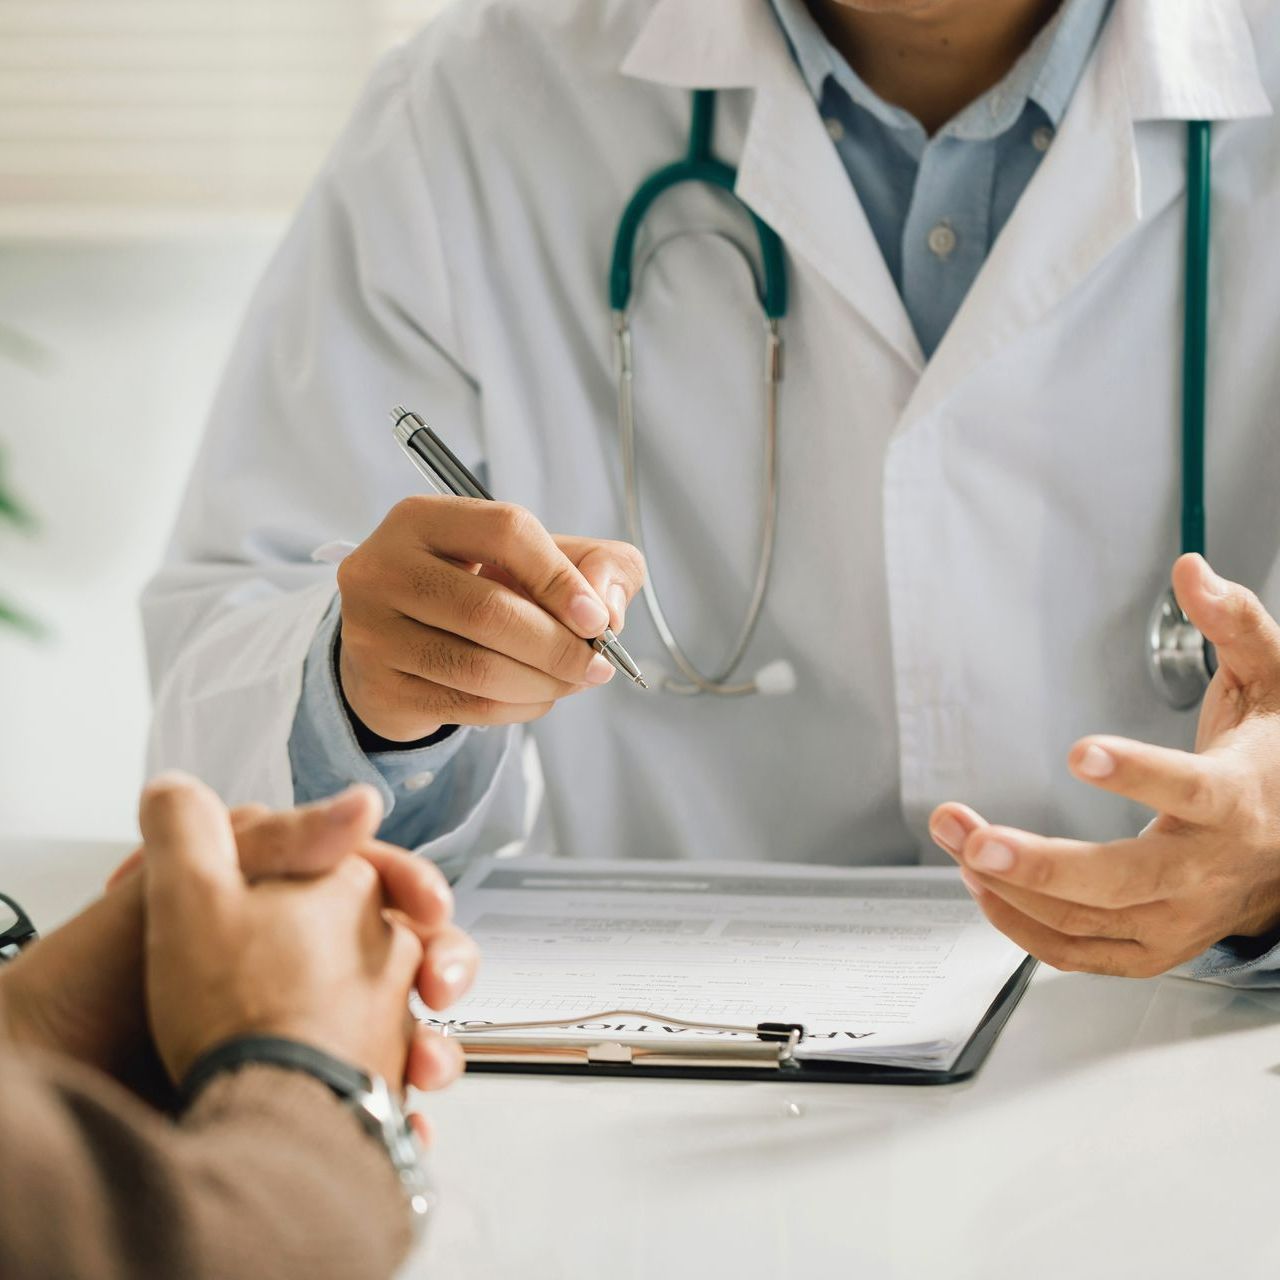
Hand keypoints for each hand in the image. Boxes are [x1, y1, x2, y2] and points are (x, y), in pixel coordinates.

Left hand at [2, 787, 475, 1096]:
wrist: (73, 1081)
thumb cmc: (117, 985)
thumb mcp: (189, 888)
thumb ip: (274, 835)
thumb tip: (364, 801)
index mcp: (283, 901)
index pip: (375, 878)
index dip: (411, 886)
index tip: (429, 908)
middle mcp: (302, 959)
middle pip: (407, 949)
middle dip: (444, 964)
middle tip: (440, 987)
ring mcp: (308, 1024)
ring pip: (406, 1024)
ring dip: (434, 1044)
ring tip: (427, 1066)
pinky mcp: (306, 1089)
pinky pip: (378, 1096)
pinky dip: (403, 1108)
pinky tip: (410, 1113)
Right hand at [336, 496, 645, 740]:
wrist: (393, 641)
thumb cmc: (475, 588)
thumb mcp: (534, 558)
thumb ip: (594, 564)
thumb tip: (607, 611)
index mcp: (422, 519)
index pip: (505, 531)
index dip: (560, 576)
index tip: (596, 617)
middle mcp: (384, 569)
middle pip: (489, 610)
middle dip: (559, 646)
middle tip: (596, 665)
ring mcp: (373, 632)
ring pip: (479, 668)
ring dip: (544, 682)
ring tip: (573, 680)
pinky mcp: (379, 687)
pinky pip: (467, 706)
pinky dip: (519, 708)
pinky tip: (537, 696)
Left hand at [930, 554, 1279, 978]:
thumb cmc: (1277, 762)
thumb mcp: (1272, 682)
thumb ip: (1235, 624)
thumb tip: (1192, 571)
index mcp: (1240, 800)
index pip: (1193, 791)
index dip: (1138, 773)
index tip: (1081, 750)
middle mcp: (1209, 869)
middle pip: (1124, 879)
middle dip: (1040, 863)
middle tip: (973, 836)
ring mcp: (1182, 917)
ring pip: (1089, 921)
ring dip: (1011, 887)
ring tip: (956, 837)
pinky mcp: (1155, 945)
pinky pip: (1082, 953)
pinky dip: (1025, 929)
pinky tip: (983, 888)